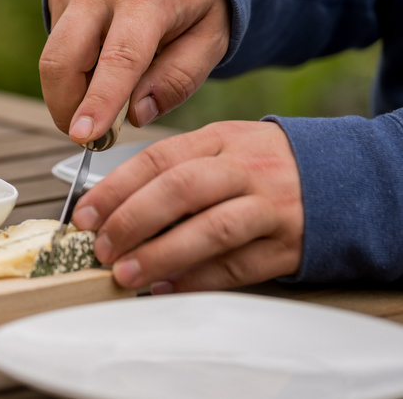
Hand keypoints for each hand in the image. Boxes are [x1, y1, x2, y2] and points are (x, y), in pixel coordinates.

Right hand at [40, 0, 229, 143]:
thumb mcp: (211, 36)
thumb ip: (178, 79)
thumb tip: (135, 115)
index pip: (119, 59)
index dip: (99, 102)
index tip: (83, 136)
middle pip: (62, 61)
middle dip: (67, 109)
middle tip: (89, 135)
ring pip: (52, 57)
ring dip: (68, 93)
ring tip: (99, 104)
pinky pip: (56, 42)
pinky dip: (73, 66)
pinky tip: (101, 61)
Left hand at [73, 120, 303, 291]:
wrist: (345, 177)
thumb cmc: (262, 166)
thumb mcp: (221, 148)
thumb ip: (173, 169)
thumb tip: (110, 206)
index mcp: (220, 139)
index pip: (158, 158)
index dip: (116, 188)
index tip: (83, 214)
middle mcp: (245, 169)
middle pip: (181, 189)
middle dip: (132, 220)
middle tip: (100, 246)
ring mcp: (270, 206)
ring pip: (211, 229)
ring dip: (162, 255)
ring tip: (126, 274)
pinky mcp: (289, 244)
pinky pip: (239, 266)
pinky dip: (198, 280)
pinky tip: (166, 288)